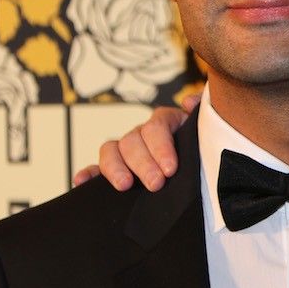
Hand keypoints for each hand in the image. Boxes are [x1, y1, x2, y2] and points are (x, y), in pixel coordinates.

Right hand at [71, 94, 197, 191]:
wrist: (202, 170)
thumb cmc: (204, 149)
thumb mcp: (207, 131)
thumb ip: (202, 112)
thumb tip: (188, 102)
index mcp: (165, 122)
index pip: (156, 128)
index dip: (161, 147)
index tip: (171, 169)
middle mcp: (142, 134)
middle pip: (133, 141)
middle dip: (143, 164)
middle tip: (156, 184)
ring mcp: (126, 151)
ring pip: (111, 150)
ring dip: (115, 168)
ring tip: (125, 186)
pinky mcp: (114, 169)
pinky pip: (96, 168)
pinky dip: (88, 173)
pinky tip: (81, 181)